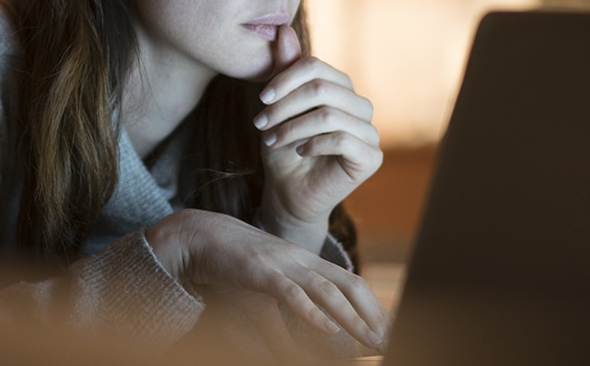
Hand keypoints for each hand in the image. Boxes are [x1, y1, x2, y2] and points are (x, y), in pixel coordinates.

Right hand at [146, 209, 389, 354]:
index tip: (389, 331)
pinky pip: (291, 293)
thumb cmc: (233, 265)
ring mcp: (282, 263)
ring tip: (371, 341)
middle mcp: (301, 259)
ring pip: (327, 290)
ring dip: (352, 318)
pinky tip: (328, 329)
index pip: (351, 282)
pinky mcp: (260, 271)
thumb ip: (282, 323)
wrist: (199, 236)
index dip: (373, 307)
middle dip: (373, 314)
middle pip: (349, 285)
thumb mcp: (263, 295)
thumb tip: (292, 353)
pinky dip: (311, 312)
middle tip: (390, 342)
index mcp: (305, 261)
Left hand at [253, 25, 381, 248]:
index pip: (317, 66)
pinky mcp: (371, 157)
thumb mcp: (278, 106)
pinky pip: (343, 139)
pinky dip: (314, 143)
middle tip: (262, 123)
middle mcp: (359, 106)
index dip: (286, 78)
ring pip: (330, 114)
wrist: (287, 192)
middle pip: (323, 88)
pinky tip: (300, 152)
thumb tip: (282, 28)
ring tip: (272, 140)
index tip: (260, 98)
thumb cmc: (283, 148)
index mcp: (340, 89)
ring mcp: (370, 132)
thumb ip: (284, 69)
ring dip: (293, 127)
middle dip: (285, 105)